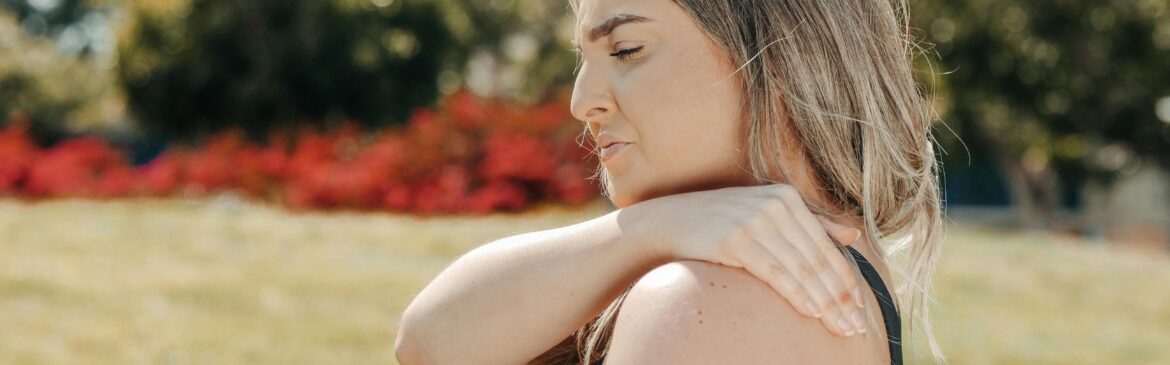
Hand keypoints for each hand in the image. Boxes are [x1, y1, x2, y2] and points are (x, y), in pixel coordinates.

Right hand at [627, 184, 866, 336]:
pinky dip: (796, 293)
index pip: (826, 247)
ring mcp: (754, 221)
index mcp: (787, 197)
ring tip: (840, 328)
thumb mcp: (766, 214)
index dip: (846, 281)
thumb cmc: (720, 222)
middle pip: (817, 260)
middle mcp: (775, 205)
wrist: (669, 221)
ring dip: (824, 303)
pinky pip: (774, 272)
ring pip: (801, 269)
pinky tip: (811, 313)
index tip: (861, 310)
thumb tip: (853, 234)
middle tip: (856, 327)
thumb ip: (811, 223)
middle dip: (841, 298)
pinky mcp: (735, 239)